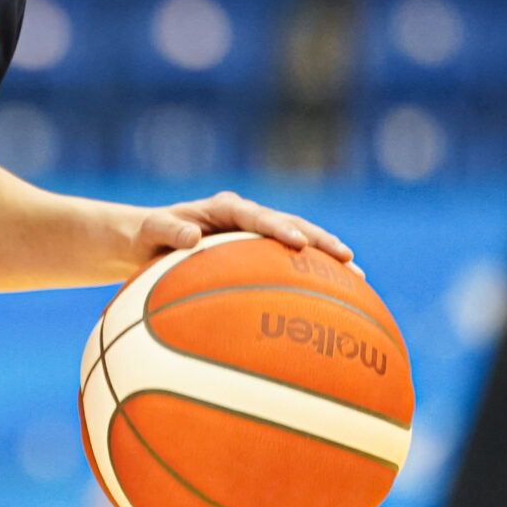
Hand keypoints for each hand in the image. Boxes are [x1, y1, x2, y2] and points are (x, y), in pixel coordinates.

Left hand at [135, 189, 351, 265]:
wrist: (148, 239)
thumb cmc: (148, 236)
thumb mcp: (150, 231)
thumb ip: (167, 231)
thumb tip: (191, 239)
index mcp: (224, 208)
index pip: (257, 216)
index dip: (279, 227)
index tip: (298, 242)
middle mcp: (246, 216)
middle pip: (291, 224)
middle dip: (320, 240)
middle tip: (346, 257)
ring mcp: (256, 233)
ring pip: (300, 241)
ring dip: (327, 257)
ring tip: (358, 277)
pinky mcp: (260, 251)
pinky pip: (290, 262)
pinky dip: (313, 275)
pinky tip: (339, 299)